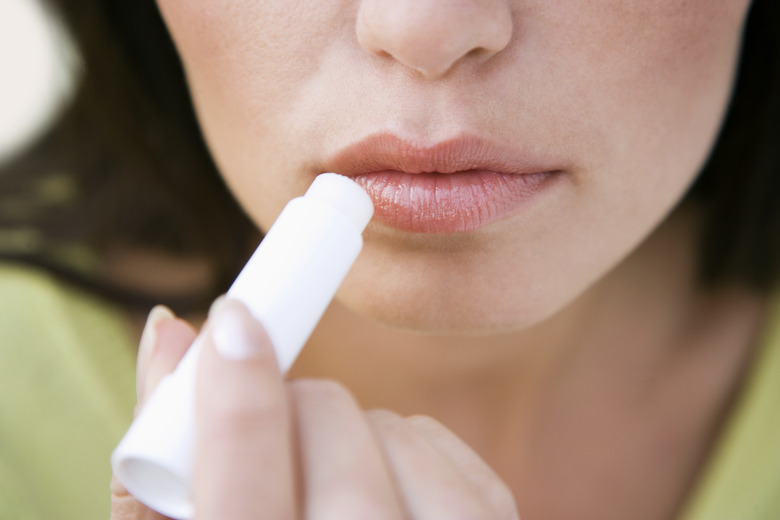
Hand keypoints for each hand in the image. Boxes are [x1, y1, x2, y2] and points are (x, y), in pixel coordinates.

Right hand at [111, 299, 518, 519]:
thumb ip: (152, 463)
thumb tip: (169, 331)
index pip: (247, 476)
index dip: (237, 388)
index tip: (232, 319)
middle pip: (331, 429)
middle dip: (296, 404)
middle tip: (280, 427)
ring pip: (394, 430)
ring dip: (353, 432)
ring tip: (330, 483)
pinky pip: (445, 449)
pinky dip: (407, 448)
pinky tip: (386, 490)